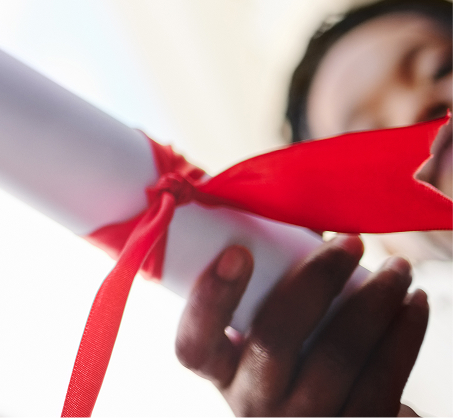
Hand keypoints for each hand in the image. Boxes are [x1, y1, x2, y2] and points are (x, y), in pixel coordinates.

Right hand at [175, 235, 428, 415]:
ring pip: (339, 358)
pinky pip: (384, 379)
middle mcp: (254, 404)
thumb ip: (270, 282)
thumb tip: (301, 212)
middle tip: (351, 242)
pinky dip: (405, 335)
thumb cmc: (295, 358)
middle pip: (275, 340)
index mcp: (220, 372)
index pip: (195, 344)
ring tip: (398, 267)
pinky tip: (414, 304)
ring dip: (375, 302)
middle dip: (316, 282)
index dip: (210, 300)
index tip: (238, 252)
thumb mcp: (265, 334)